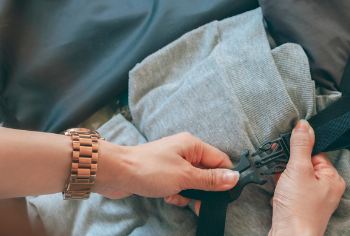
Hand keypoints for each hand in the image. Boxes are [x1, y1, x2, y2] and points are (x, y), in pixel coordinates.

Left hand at [94, 132, 238, 199]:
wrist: (115, 173)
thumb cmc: (147, 168)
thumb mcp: (184, 176)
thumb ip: (210, 179)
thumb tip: (234, 178)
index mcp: (192, 145)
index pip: (220, 160)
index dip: (226, 177)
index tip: (228, 193)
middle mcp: (184, 151)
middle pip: (206, 173)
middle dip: (204, 189)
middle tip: (202, 203)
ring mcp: (172, 163)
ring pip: (192, 182)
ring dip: (188, 193)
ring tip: (177, 196)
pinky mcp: (162, 174)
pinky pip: (178, 186)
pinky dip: (176, 194)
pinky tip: (167, 197)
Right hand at [268, 120, 345, 235]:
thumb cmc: (299, 209)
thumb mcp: (298, 169)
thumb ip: (300, 145)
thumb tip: (304, 125)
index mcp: (333, 179)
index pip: (316, 153)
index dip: (299, 149)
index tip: (284, 145)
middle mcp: (327, 190)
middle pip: (305, 165)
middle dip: (289, 165)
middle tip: (281, 168)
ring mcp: (313, 201)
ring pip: (296, 179)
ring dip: (284, 178)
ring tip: (280, 185)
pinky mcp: (300, 209)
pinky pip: (291, 192)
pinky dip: (282, 190)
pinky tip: (277, 194)